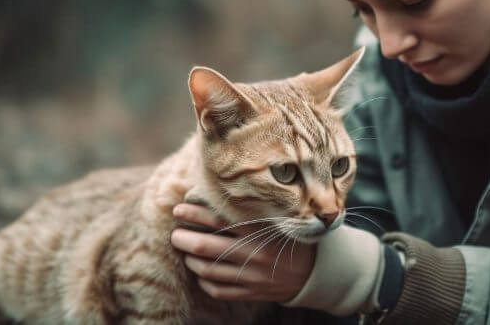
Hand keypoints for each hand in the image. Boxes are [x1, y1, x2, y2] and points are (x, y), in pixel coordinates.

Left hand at [170, 203, 316, 301]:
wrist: (314, 271)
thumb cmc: (288, 238)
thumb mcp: (274, 219)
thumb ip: (249, 210)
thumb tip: (215, 196)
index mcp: (258, 231)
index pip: (218, 219)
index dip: (194, 213)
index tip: (179, 208)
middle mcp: (252, 253)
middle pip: (204, 247)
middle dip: (183, 239)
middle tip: (175, 233)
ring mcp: (250, 276)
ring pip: (207, 270)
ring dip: (190, 260)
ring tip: (186, 252)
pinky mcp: (250, 293)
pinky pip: (218, 290)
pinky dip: (204, 281)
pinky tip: (201, 273)